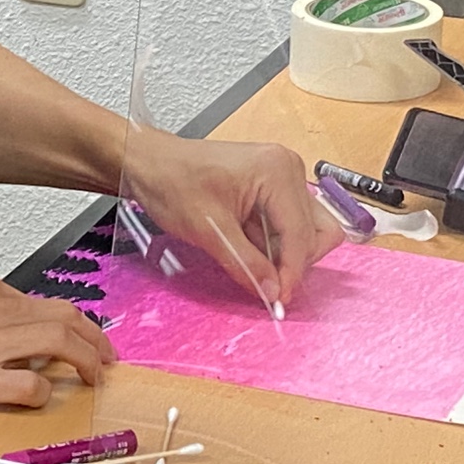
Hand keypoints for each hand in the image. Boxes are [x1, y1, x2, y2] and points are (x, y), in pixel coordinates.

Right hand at [0, 267, 115, 410]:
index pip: (36, 299)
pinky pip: (30, 385)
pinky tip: (45, 397)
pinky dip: (46, 391)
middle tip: (106, 355)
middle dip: (94, 337)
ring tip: (96, 376)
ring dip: (87, 360)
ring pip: (60, 343)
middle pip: (63, 315)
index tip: (73, 334)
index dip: (63, 319)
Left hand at [122, 128, 343, 304]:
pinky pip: (285, 224)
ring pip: (305, 230)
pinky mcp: (271, 188)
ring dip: (282, 253)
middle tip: (266, 283)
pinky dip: (271, 243)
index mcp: (277, 172)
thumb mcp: (209, 230)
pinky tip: (244, 246)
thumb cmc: (172, 182)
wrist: (148, 163)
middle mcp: (288, 170)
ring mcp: (281, 178)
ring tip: (248, 258)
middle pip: (315, 232)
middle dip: (292, 261)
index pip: (302, 234)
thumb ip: (245, 263)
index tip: (279, 300)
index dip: (292, 272)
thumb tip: (273, 292)